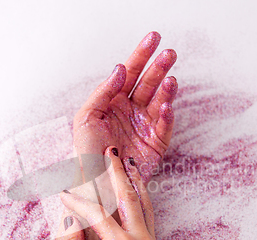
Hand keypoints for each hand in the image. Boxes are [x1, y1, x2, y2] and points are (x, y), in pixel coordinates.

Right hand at [60, 147, 158, 239]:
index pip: (97, 213)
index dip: (78, 201)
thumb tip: (69, 219)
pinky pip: (149, 217)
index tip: (64, 190)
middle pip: (128, 198)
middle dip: (117, 173)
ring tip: (128, 163)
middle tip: (110, 152)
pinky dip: (143, 199)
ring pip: (145, 205)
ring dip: (134, 182)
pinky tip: (138, 193)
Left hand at [73, 31, 176, 182]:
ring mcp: (144, 126)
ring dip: (166, 89)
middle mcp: (131, 110)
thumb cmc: (86, 152)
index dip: (141, 55)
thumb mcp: (85, 117)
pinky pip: (164, 126)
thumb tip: (120, 69)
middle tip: (169, 54)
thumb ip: (103, 92)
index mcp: (113, 102)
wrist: (96, 183)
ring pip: (159, 101)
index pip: (130, 73)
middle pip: (148, 83)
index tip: (154, 38)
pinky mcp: (155, 144)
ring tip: (171, 80)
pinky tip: (165, 106)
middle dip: (158, 67)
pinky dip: (166, 115)